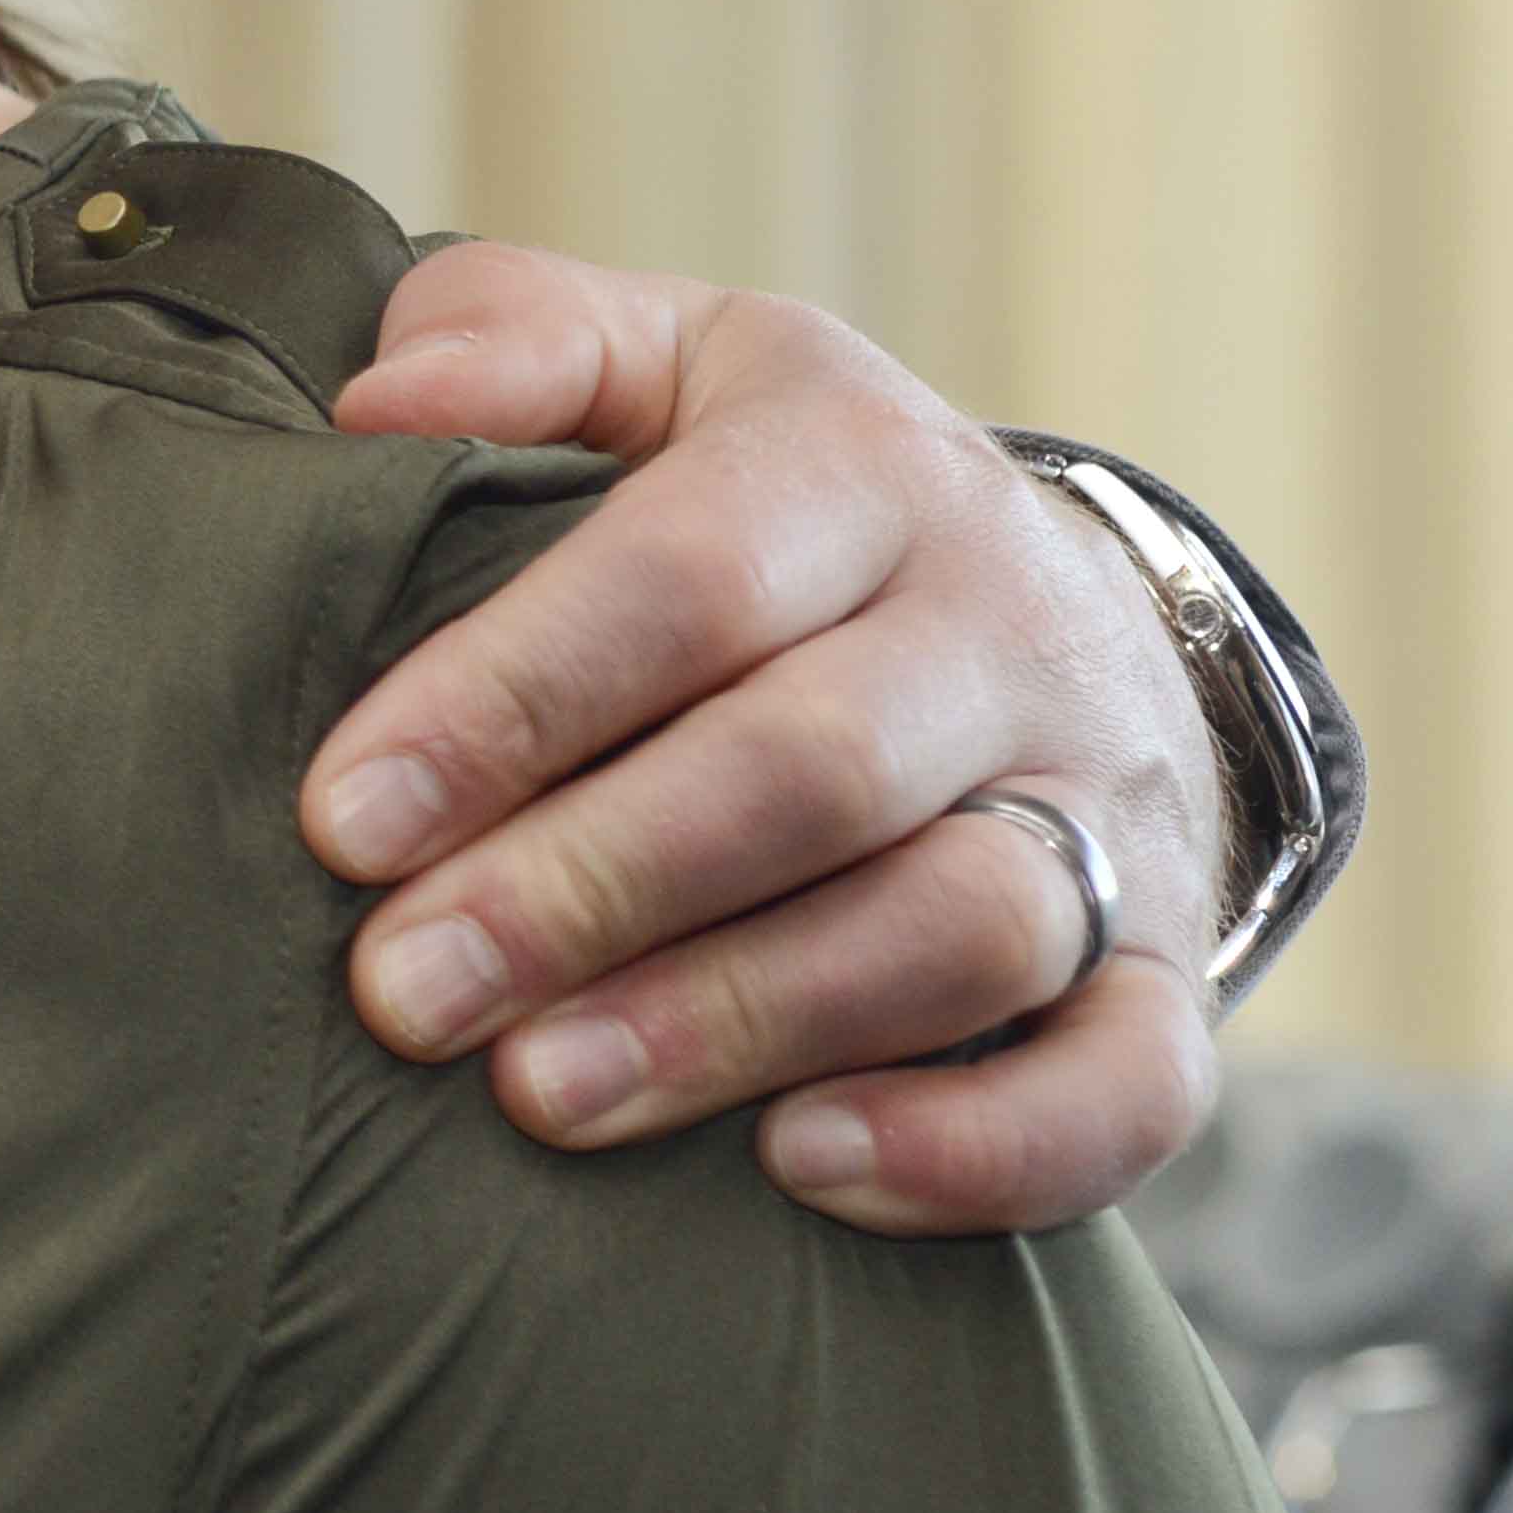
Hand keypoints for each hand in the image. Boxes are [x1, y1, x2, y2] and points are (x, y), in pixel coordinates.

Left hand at [303, 246, 1229, 1233]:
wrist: (1056, 599)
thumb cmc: (772, 495)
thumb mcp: (660, 363)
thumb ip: (516, 340)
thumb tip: (379, 406)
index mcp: (860, 462)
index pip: (683, 575)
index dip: (508, 700)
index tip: (343, 820)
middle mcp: (1005, 626)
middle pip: (813, 767)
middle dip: (593, 887)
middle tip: (407, 992)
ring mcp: (1109, 803)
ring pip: (962, 928)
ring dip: (742, 1022)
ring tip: (542, 1097)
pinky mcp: (1170, 964)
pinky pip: (1130, 1081)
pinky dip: (980, 1145)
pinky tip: (798, 1171)